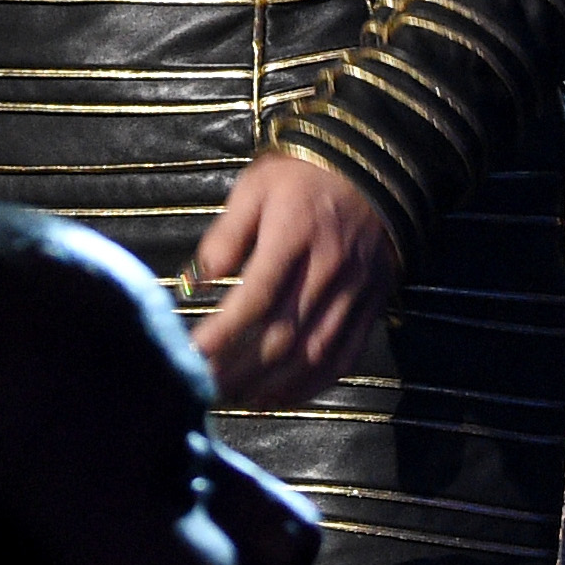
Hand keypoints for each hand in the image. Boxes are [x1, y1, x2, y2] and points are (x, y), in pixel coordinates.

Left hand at [191, 152, 398, 410]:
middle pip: (283, 335)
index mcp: (294, 236)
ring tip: (237, 399)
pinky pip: (345, 356)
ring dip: (273, 385)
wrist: (372, 165)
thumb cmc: (301, 176)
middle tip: (205, 387)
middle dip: (240, 369)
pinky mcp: (373, 304)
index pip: (256, 298)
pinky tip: (282, 396)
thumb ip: (224, 237)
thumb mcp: (254, 188)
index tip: (192, 355)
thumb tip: (194, 284)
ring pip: (314, 354)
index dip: (224, 334)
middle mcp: (328, 270)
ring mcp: (355, 291)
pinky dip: (313, 385)